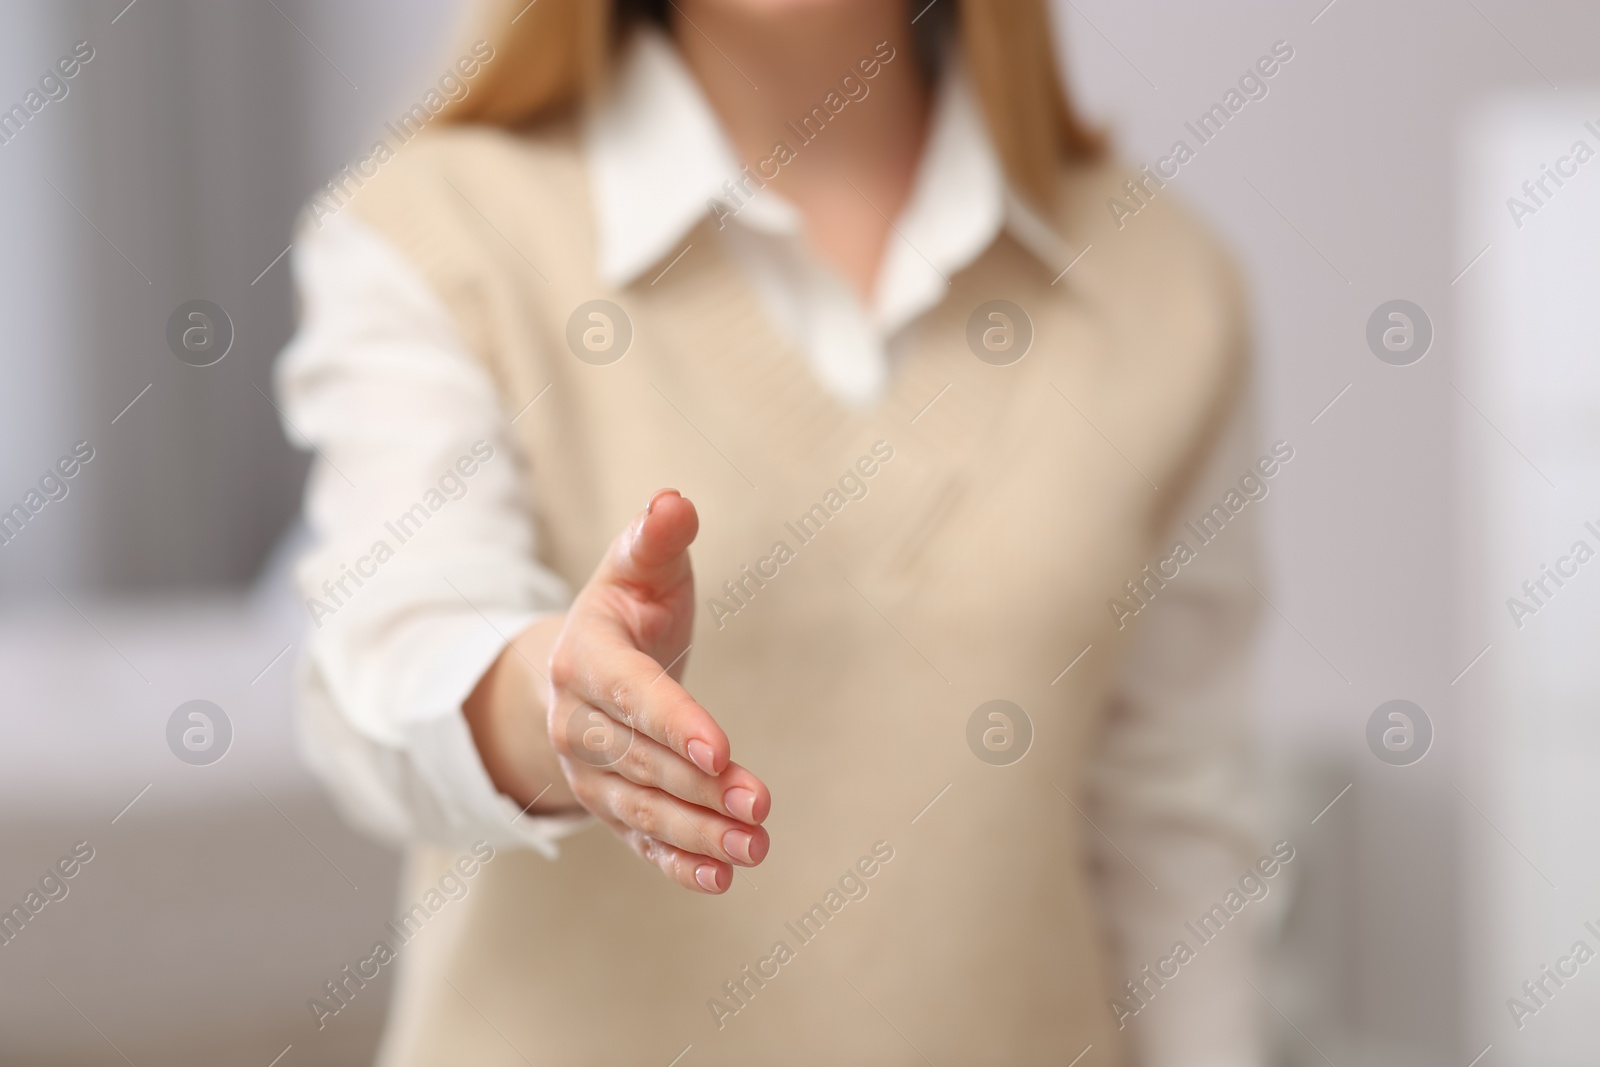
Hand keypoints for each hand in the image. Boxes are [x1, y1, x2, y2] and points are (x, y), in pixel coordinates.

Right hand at [543, 490, 770, 893]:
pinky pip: (642, 841)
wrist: (584, 667)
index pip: (632, 696)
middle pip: (642, 762)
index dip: (675, 722)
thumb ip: (656, 540)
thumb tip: (674, 503)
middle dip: (702, 787)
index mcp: (583, 658)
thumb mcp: (638, 570)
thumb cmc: (627, 610)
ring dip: (699, 833)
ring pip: (644, 810)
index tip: (720, 748)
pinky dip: (679, 863)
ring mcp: (590, 773)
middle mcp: (575, 723)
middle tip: (761, 805)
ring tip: (756, 848)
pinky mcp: (611, 807)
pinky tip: (722, 877)